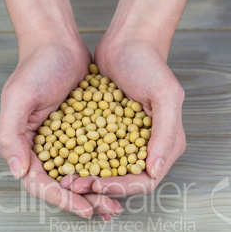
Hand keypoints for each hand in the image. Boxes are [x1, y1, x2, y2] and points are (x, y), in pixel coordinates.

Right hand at [0, 41, 121, 218]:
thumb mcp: (18, 97)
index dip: (63, 200)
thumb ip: (10, 134)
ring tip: (117, 205)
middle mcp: (45, 150)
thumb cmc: (36, 67)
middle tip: (108, 211)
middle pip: (64, 186)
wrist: (59, 44)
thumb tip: (18, 171)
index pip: (42, 184)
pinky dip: (107, 172)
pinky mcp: (83, 135)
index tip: (86, 209)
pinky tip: (123, 180)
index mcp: (26, 148)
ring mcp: (65, 144)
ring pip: (82, 177)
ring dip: (99, 193)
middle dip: (86, 201)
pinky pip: (95, 159)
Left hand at [62, 0, 185, 196]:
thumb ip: (166, 133)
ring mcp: (127, 143)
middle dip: (100, 187)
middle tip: (75, 185)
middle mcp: (148, 149)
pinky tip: (63, 162)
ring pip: (108, 172)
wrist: (127, 43)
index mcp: (166, 146)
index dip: (121, 188)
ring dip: (88, 178)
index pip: (145, 181)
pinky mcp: (109, 135)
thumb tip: (154, 171)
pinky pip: (96, 155)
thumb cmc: (149, 65)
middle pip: (124, 181)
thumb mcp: (165, 95)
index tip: (97, 185)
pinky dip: (81, 162)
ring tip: (66, 178)